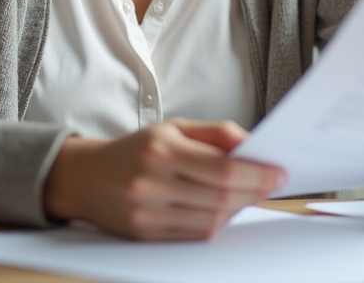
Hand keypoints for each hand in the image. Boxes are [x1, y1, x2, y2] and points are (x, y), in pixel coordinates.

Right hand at [43, 119, 285, 239]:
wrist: (85, 177)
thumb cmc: (136, 149)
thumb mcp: (174, 128)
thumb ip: (216, 133)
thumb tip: (253, 144)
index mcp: (161, 149)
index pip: (224, 169)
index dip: (258, 174)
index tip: (279, 173)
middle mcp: (152, 182)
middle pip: (221, 197)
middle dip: (254, 192)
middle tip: (271, 185)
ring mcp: (147, 212)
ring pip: (211, 219)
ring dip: (237, 209)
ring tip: (246, 195)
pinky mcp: (145, 234)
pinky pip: (194, 234)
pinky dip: (215, 223)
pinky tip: (222, 209)